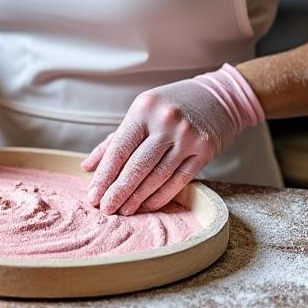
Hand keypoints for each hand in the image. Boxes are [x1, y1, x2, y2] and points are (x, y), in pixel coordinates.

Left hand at [81, 64, 263, 215]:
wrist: (219, 97)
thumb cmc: (172, 105)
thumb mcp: (141, 112)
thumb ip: (114, 140)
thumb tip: (88, 167)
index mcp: (144, 109)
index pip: (119, 149)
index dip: (105, 175)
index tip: (93, 195)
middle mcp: (166, 122)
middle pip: (137, 165)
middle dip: (119, 191)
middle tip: (106, 209)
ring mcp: (187, 137)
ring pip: (158, 176)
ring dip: (138, 198)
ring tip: (124, 211)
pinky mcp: (205, 151)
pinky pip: (179, 180)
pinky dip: (161, 196)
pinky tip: (147, 205)